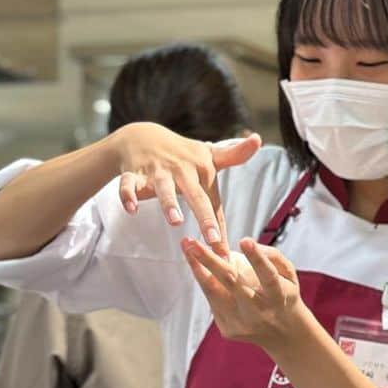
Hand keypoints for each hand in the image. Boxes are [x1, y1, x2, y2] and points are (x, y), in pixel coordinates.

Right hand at [111, 123, 260, 254]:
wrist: (143, 136)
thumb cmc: (182, 154)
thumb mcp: (208, 153)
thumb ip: (234, 155)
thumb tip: (258, 139)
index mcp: (202, 169)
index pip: (214, 202)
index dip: (220, 226)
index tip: (226, 250)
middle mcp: (181, 170)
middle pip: (196, 196)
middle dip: (205, 218)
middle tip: (213, 240)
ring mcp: (158, 171)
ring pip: (163, 188)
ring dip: (169, 203)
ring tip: (176, 220)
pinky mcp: (134, 173)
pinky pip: (129, 185)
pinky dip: (128, 196)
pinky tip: (132, 210)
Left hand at [184, 236, 306, 351]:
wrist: (281, 334)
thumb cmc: (283, 295)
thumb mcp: (290, 276)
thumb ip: (273, 257)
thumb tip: (246, 243)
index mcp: (278, 298)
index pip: (268, 277)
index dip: (257, 259)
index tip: (245, 240)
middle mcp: (259, 313)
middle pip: (232, 283)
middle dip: (210, 261)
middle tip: (193, 243)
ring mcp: (241, 323)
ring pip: (214, 292)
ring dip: (198, 269)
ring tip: (187, 248)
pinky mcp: (228, 330)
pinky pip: (212, 301)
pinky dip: (205, 282)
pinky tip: (198, 266)